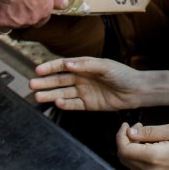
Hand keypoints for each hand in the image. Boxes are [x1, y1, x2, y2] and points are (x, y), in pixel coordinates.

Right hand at [0, 0, 67, 31]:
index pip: (44, 17)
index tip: (32, 2)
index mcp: (46, 9)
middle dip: (23, 13)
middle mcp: (32, 19)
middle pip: (28, 21)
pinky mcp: (1, 21)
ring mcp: (17, 22)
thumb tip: (63, 4)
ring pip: (12, 23)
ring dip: (7, 13)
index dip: (37, 9)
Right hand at [29, 57, 168, 110]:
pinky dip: (65, 104)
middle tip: (32, 85)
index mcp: (84, 66)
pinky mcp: (88, 104)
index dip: (50, 67)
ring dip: (50, 94)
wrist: (136, 90)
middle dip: (45, 82)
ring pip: (63, 92)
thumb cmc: (122, 74)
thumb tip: (67, 65)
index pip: (63, 66)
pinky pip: (73, 104)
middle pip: (59, 80)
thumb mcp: (104, 66)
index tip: (38, 70)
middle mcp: (82, 78)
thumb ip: (85, 65)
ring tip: (38, 97)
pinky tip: (57, 102)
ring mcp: (84, 92)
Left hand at [116, 123, 168, 169]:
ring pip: (129, 163)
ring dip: (130, 148)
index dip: (120, 135)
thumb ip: (150, 132)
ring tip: (142, 134)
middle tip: (135, 127)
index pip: (124, 149)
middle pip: (123, 157)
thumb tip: (130, 132)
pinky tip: (149, 144)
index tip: (126, 124)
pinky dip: (137, 155)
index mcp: (153, 157)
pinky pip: (138, 167)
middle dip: (124, 140)